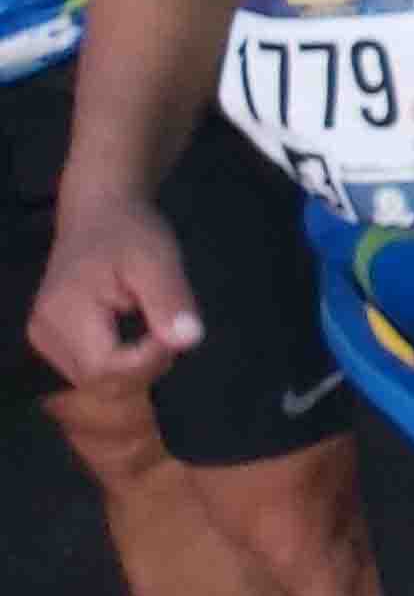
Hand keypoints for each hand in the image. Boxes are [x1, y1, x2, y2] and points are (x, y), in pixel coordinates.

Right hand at [27, 193, 199, 390]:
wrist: (99, 213)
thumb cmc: (129, 231)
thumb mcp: (158, 258)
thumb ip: (169, 300)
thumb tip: (188, 340)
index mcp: (65, 311)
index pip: (105, 368)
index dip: (148, 361)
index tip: (176, 331)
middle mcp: (44, 332)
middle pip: (99, 381)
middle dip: (144, 368)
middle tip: (170, 330)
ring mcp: (43, 338)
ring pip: (95, 382)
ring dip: (134, 368)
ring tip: (155, 329)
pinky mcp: (51, 340)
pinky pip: (88, 370)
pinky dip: (119, 364)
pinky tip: (137, 338)